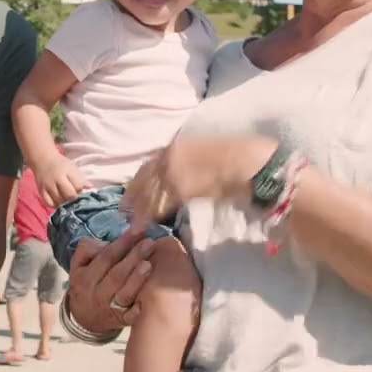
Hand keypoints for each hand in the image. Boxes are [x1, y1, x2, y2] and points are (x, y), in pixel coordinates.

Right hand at [36, 155, 86, 206]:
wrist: (43, 160)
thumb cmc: (61, 165)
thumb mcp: (72, 168)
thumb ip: (81, 178)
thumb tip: (90, 187)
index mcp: (66, 172)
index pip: (78, 186)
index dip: (80, 189)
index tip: (79, 188)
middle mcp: (56, 179)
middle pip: (69, 195)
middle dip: (73, 197)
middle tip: (73, 196)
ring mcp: (48, 186)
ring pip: (59, 201)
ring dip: (65, 202)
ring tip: (66, 198)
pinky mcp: (41, 191)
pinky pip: (49, 204)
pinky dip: (55, 205)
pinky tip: (58, 201)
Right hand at [65, 232, 160, 333]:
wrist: (84, 318)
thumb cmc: (87, 283)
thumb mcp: (78, 265)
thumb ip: (88, 249)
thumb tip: (107, 242)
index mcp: (84, 278)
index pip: (105, 257)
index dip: (122, 243)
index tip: (138, 230)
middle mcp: (95, 294)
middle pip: (116, 274)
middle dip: (134, 257)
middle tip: (149, 243)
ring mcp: (109, 308)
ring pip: (124, 294)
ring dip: (137, 279)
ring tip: (149, 264)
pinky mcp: (121, 320)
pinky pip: (130, 316)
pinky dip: (138, 309)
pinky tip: (147, 299)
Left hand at [122, 134, 277, 233]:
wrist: (248, 161)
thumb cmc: (235, 157)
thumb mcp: (205, 154)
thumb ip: (188, 163)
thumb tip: (180, 178)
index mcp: (176, 146)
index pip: (148, 166)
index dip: (137, 181)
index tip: (128, 193)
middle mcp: (170, 156)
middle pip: (144, 180)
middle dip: (132, 197)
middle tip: (122, 211)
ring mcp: (173, 171)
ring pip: (150, 193)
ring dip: (139, 210)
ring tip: (131, 224)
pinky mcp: (181, 188)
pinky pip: (161, 203)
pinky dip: (151, 214)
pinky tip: (146, 224)